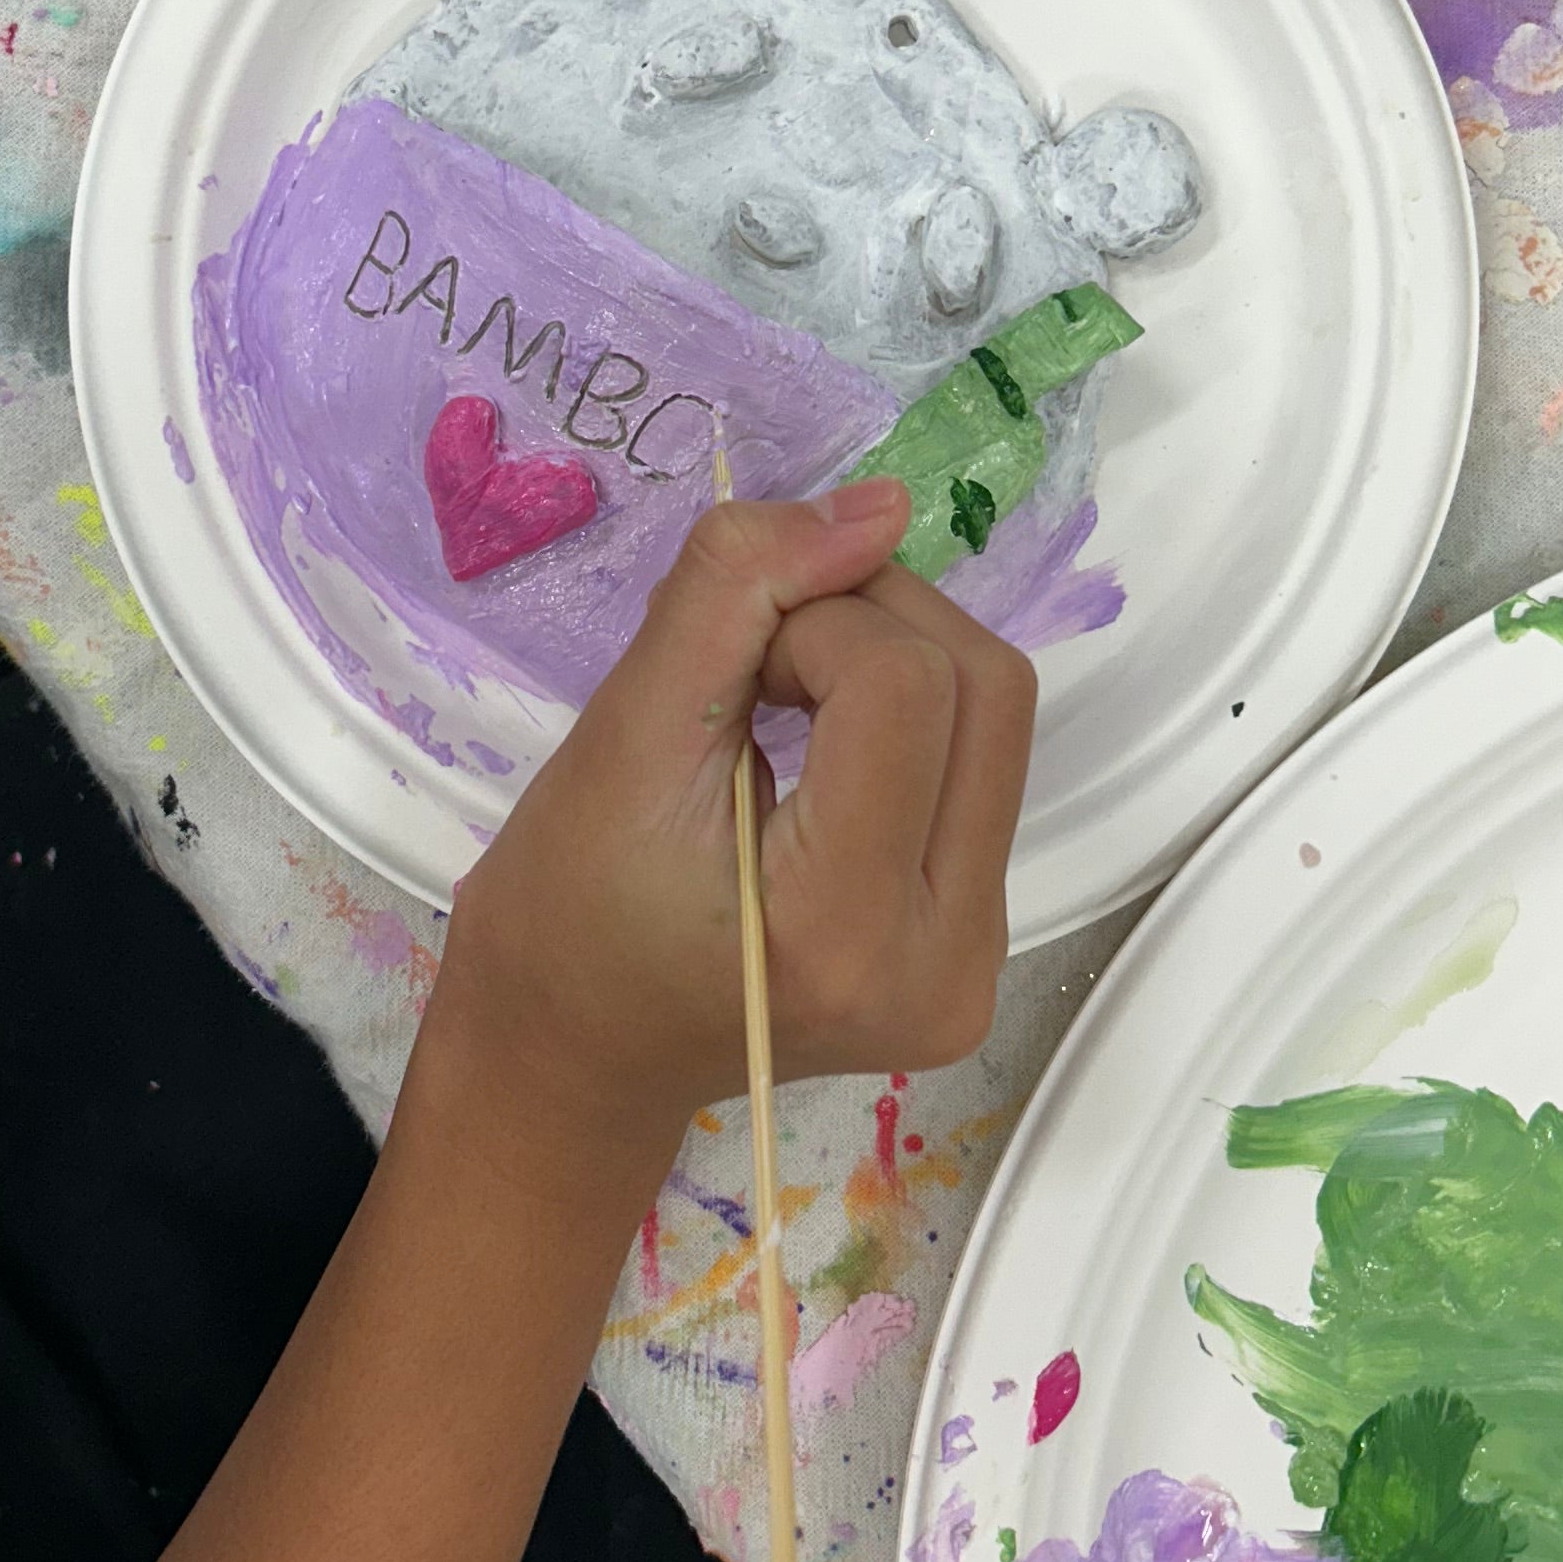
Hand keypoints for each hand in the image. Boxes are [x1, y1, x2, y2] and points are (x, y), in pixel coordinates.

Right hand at [432, 480, 1035, 1167]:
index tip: (723, 670)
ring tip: (778, 706)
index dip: (811, 623)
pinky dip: (906, 721)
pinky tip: (816, 754)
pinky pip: (982, 769)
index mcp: (844, 929)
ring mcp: (975, 964)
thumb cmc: (564, 913)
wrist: (570, 1058)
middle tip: (754, 665)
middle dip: (868, 622)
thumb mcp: (620, 738)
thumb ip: (735, 596)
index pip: (903, 681)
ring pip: (998, 717)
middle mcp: (946, 961)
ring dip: (892, 660)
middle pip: (984, 688)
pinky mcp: (980, 947)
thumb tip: (880, 503)